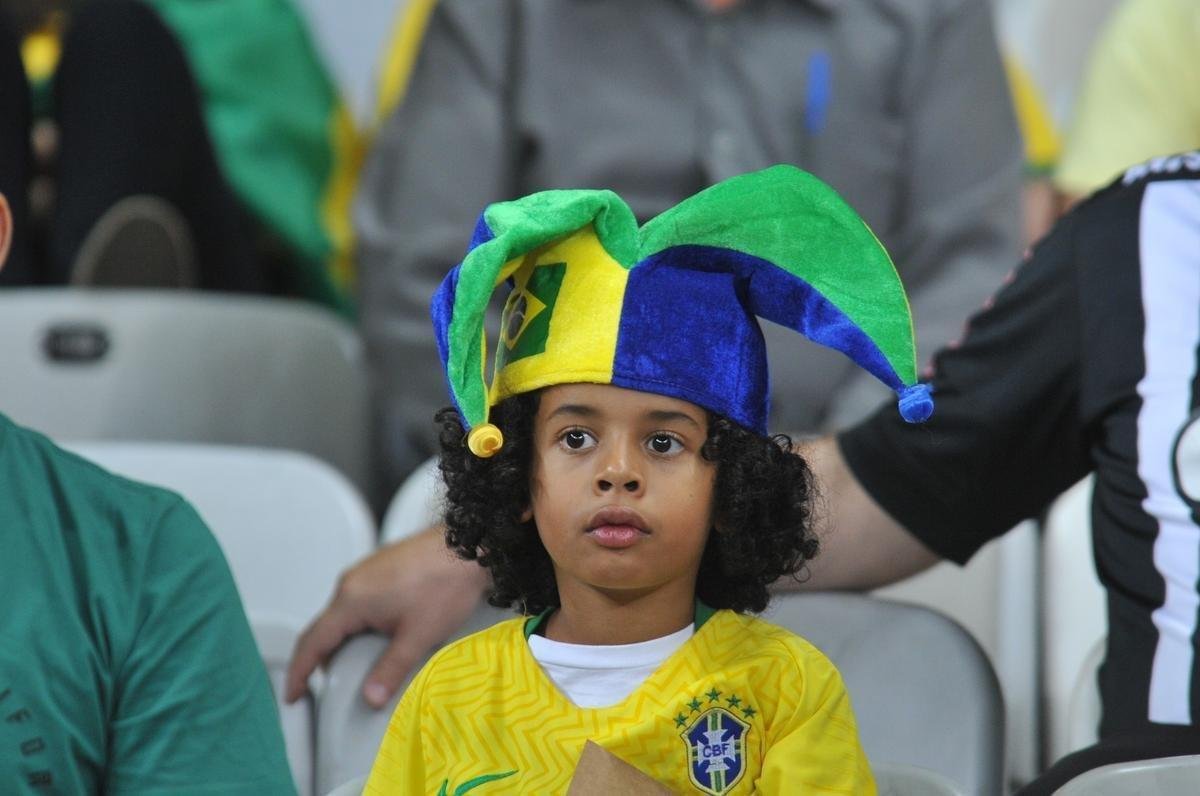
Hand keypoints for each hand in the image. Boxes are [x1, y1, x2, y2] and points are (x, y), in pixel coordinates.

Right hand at [284, 524, 488, 707]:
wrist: (470, 546)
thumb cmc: (446, 583)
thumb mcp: (418, 635)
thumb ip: (390, 669)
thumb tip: (369, 698)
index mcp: (351, 600)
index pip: (312, 642)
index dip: (298, 672)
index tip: (291, 694)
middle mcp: (351, 583)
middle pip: (324, 628)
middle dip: (319, 659)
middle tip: (319, 687)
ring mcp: (365, 573)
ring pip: (341, 614)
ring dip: (340, 641)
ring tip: (350, 667)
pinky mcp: (379, 568)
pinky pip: (356, 601)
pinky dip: (355, 624)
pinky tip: (374, 638)